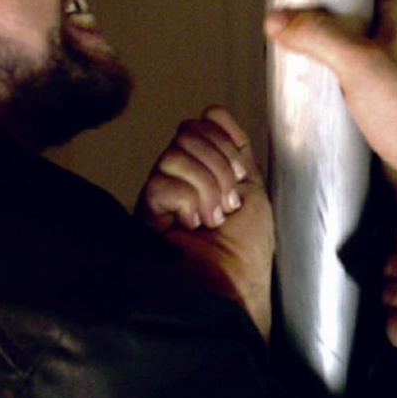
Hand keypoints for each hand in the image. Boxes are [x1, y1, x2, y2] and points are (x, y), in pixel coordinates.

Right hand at [135, 106, 273, 339]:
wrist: (235, 288)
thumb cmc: (247, 250)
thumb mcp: (252, 188)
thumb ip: (235, 148)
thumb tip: (212, 109)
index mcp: (202, 170)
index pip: (199, 125)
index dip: (225, 143)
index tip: (240, 178)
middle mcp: (176, 179)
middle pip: (186, 134)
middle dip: (219, 166)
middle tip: (227, 203)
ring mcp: (158, 197)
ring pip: (173, 154)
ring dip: (206, 186)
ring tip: (212, 218)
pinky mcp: (144, 215)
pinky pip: (161, 182)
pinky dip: (187, 201)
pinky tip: (192, 225)